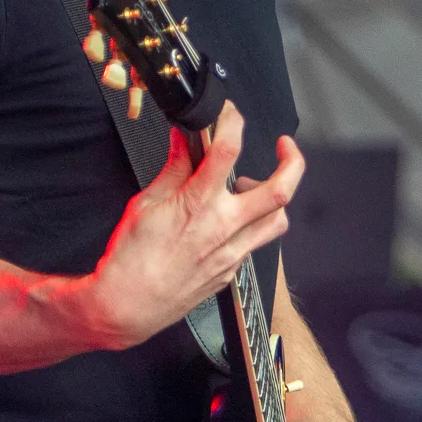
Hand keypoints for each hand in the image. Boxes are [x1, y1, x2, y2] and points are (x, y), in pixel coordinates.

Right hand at [84, 107, 302, 349]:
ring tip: (252, 187)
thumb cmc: (130, 260)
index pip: (228, 151)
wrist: (128, 307)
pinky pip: (257, 242)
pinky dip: (253, 223)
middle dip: (293, 161)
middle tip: (285, 147)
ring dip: (275, 197)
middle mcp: (223, 228)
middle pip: (280, 191)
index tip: (231, 114)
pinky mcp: (232, 269)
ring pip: (278, 220)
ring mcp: (233, 252)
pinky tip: (233, 218)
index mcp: (198, 205)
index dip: (233, 122)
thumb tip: (185, 140)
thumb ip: (174, 168)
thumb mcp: (145, 202)